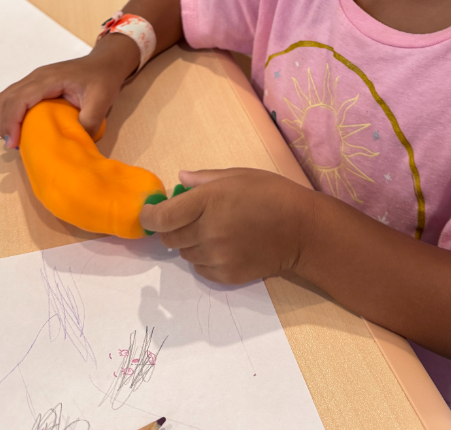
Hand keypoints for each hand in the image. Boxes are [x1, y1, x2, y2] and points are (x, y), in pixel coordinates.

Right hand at [0, 33, 138, 147]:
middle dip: (4, 124)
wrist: (106, 62)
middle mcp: (37, 76)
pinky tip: (20, 128)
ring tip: (14, 139)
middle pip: (6, 98)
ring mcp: (34, 79)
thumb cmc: (103, 78)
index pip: (20, 99)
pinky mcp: (36, 84)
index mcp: (50, 79)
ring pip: (5, 97)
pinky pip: (13, 98)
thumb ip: (89, 122)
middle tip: (13, 145)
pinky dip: (10, 114)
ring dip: (4, 119)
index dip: (12, 122)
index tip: (14, 143)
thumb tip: (74, 144)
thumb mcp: (102, 101)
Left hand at [140, 168, 314, 283]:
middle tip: (187, 219)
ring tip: (214, 231)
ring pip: (184, 254)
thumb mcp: (238, 175)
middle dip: (170, 228)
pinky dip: (204, 259)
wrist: (302, 230)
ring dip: (190, 243)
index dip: (149, 216)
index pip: (162, 217)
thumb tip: (179, 180)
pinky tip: (224, 247)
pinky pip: (200, 269)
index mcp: (209, 201)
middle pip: (169, 238)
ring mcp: (216, 256)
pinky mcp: (226, 275)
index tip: (148, 213)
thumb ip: (204, 179)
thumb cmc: (271, 194)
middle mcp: (208, 231)